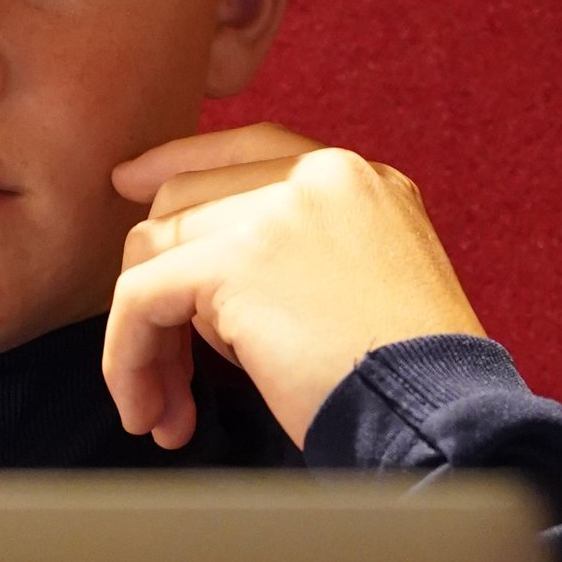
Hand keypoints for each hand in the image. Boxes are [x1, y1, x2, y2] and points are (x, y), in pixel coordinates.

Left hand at [103, 121, 483, 450]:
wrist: (434, 413)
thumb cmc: (404, 380)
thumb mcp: (365, 283)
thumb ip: (298, 252)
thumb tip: (196, 265)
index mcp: (356, 177)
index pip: (245, 148)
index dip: (176, 164)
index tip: (129, 186)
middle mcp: (318, 178)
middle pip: (184, 205)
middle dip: (158, 291)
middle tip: (170, 378)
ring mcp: (276, 212)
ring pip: (152, 255)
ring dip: (145, 343)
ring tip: (168, 409)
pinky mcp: (235, 262)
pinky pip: (138, 300)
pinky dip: (127, 359)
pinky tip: (153, 411)